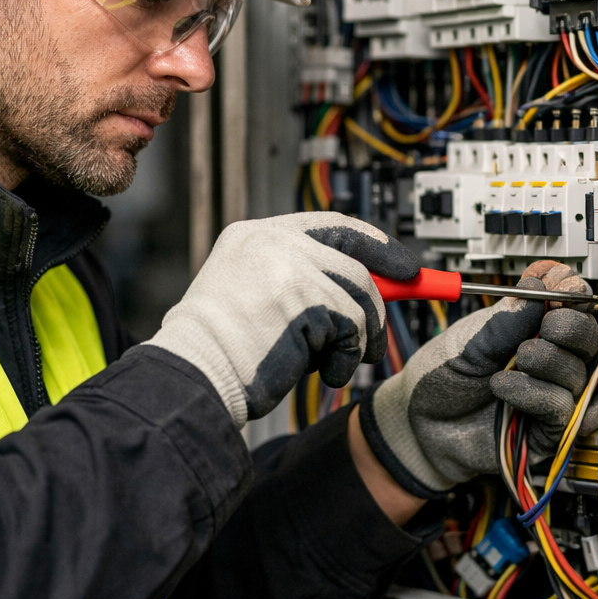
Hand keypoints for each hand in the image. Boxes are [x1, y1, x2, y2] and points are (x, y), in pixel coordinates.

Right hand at [145, 212, 418, 426]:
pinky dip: (347, 355)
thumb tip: (360, 288)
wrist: (194, 373)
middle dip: (385, 284)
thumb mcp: (251, 295)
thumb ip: (297, 281)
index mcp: (253, 235)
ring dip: (359, 333)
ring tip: (336, 360)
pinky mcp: (307, 299)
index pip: (328, 225)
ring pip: (359, 292)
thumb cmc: (217, 349)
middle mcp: (271, 242)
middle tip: (402, 301)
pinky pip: (353, 325)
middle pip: (353, 254)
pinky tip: (324, 370)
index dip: (370, 242)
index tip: (398, 261)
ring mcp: (290, 267)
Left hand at [358, 261, 597, 498]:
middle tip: (548, 325)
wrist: (418, 421)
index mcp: (527, 329)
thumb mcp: (468, 342)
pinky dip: (534, 394)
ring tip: (512, 362)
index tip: (559, 284)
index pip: (568, 305)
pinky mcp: (547, 429)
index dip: (570, 292)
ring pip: (577, 371)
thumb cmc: (439, 379)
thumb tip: (537, 285)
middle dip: (570, 326)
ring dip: (545, 361)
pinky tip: (503, 388)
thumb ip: (505, 321)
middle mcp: (545, 359)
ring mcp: (549, 393)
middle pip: (587, 337)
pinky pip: (562, 408)